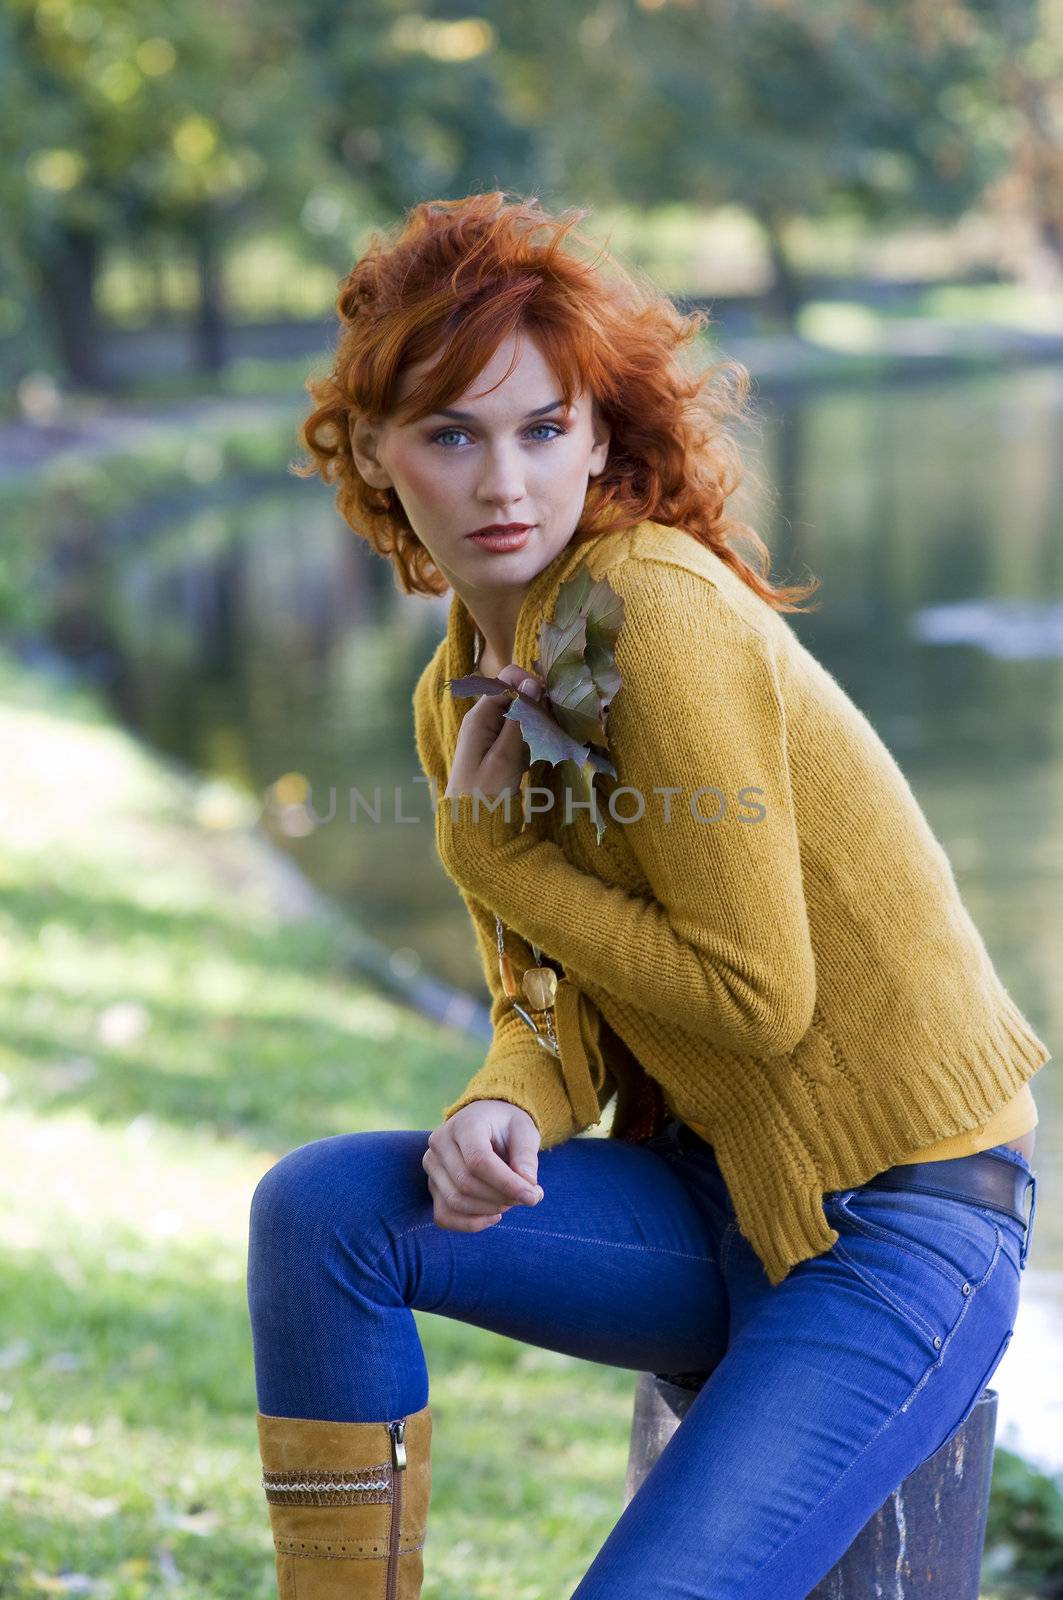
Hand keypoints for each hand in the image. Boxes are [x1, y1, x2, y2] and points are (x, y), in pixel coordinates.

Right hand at [422, 1100, 543, 1231]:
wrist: (486, 1121)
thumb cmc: (506, 1126)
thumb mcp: (524, 1131)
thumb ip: (526, 1157)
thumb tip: (528, 1187)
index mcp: (464, 1124)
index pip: (478, 1161)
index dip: (506, 1183)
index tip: (533, 1195)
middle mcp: (440, 1143)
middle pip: (466, 1183)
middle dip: (501, 1198)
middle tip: (528, 1196)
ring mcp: (432, 1165)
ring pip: (455, 1201)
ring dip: (489, 1210)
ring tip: (512, 1200)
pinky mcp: (432, 1185)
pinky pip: (443, 1215)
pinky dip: (469, 1223)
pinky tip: (493, 1216)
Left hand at [444, 664, 543, 801]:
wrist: (470, 825)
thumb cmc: (484, 793)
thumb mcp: (504, 757)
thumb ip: (519, 719)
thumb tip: (532, 684)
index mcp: (479, 716)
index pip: (507, 679)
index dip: (530, 685)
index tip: (548, 704)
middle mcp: (484, 719)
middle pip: (517, 695)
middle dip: (537, 708)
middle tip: (545, 733)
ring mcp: (491, 733)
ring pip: (523, 715)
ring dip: (536, 728)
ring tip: (536, 752)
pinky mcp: (499, 748)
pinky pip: (521, 734)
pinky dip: (531, 742)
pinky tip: (530, 761)